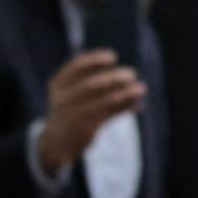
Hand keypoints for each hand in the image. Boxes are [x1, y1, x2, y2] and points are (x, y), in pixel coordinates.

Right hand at [37, 50, 145, 174]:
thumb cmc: (69, 108)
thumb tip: (123, 74)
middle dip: (113, 78)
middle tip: (132, 73)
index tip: (113, 56)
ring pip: (103, 102)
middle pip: (91, 85)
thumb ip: (90, 79)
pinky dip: (124, 108)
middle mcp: (63, 99)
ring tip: (141, 88)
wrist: (57, 142)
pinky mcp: (86, 130)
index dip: (95, 59)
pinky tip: (137, 104)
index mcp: (58, 84)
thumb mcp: (70, 91)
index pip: (76, 66)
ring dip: (124, 94)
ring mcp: (74, 115)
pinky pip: (109, 116)